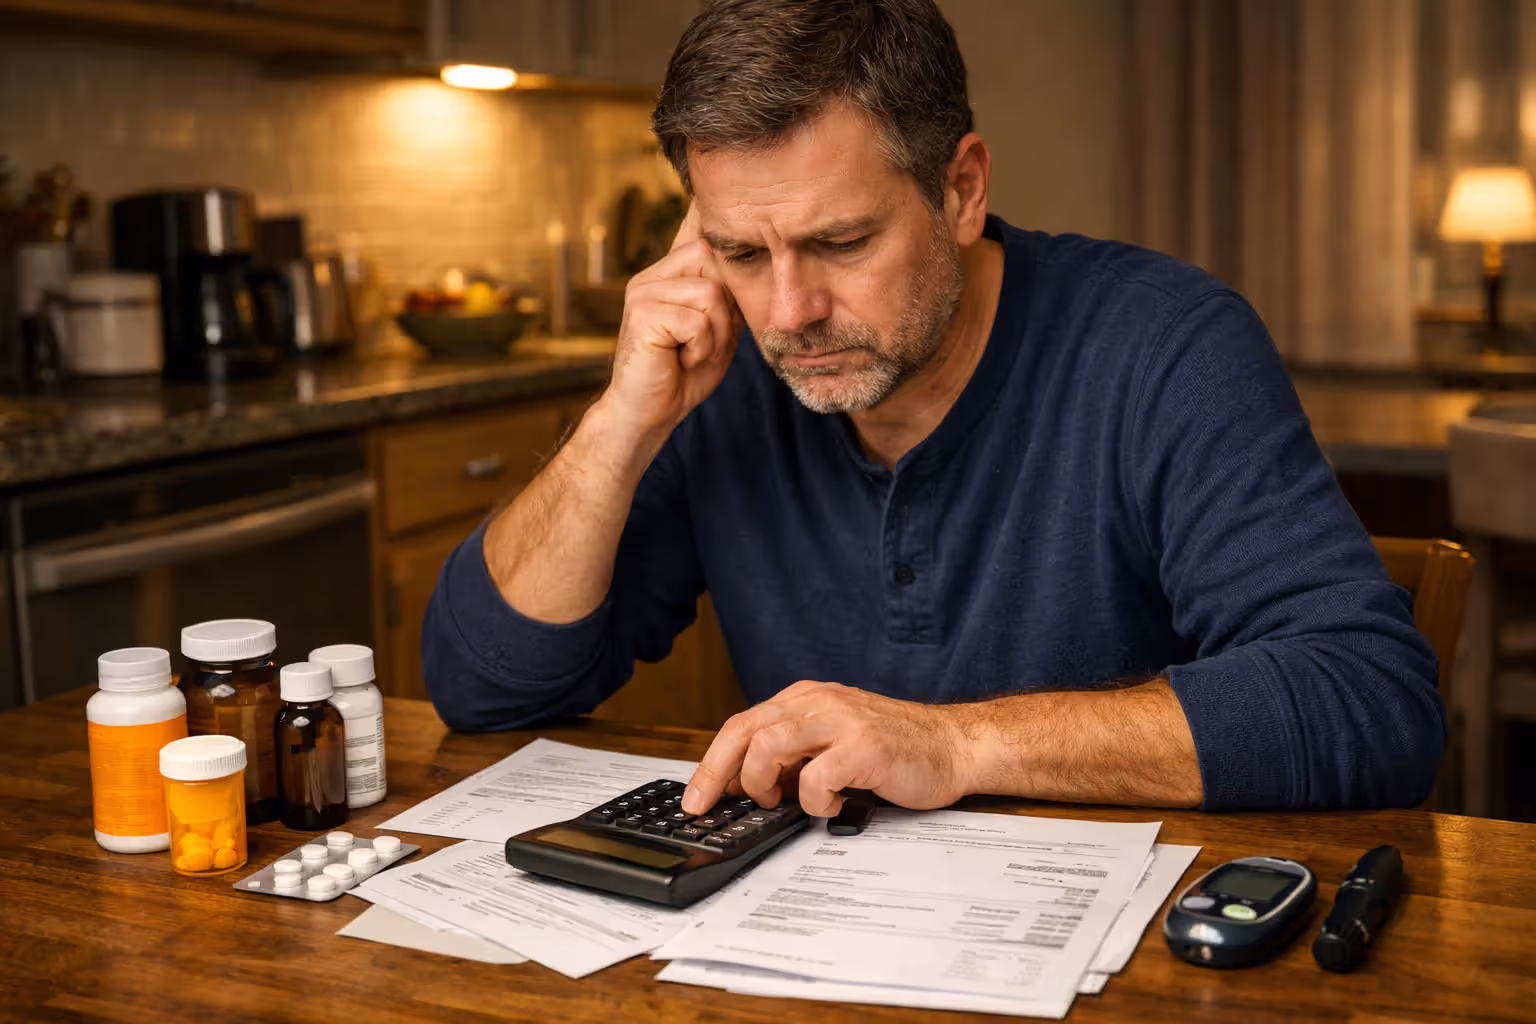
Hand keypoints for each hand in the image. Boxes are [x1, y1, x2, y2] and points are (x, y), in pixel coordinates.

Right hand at [600, 204, 742, 439]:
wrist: (648, 413)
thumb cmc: (684, 373)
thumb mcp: (718, 328)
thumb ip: (729, 296)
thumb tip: (756, 261)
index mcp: (670, 275)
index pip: (693, 229)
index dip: (707, 205)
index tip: (714, 184)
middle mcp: (653, 275)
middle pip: (713, 257)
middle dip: (727, 305)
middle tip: (707, 340)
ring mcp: (643, 291)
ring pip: (710, 291)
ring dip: (716, 332)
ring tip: (694, 351)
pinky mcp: (642, 313)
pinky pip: (698, 318)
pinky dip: (701, 346)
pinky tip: (681, 358)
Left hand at [681, 680, 977, 817]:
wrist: (954, 746)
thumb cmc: (896, 749)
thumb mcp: (835, 739)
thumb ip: (796, 753)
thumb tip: (749, 786)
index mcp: (807, 699)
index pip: (742, 724)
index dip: (712, 762)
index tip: (697, 797)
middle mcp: (819, 703)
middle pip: (745, 731)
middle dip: (716, 773)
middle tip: (708, 807)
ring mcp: (842, 722)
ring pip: (769, 746)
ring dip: (763, 782)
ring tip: (782, 801)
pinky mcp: (864, 747)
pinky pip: (816, 778)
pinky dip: (814, 801)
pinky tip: (832, 805)